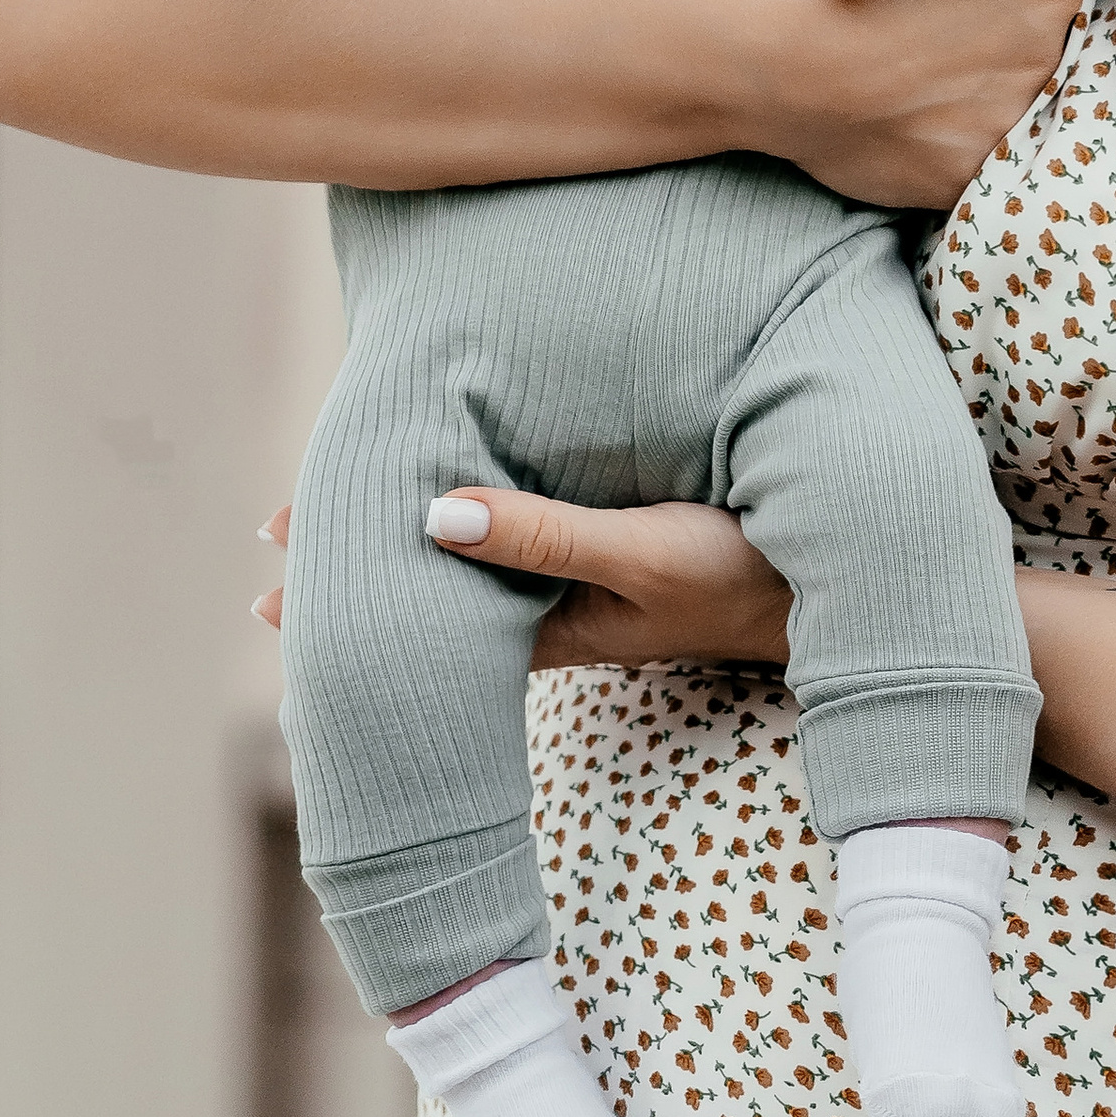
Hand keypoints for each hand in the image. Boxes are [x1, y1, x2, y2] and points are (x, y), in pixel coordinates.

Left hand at [252, 494, 791, 669]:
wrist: (844, 599)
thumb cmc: (751, 577)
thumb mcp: (648, 556)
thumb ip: (546, 534)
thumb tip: (428, 515)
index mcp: (546, 622)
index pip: (420, 609)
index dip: (347, 587)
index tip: (271, 570)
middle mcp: (556, 608)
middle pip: (435, 588)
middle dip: (362, 561)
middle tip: (281, 535)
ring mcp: (589, 586)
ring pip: (476, 563)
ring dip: (415, 536)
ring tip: (346, 516)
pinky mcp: (623, 557)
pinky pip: (524, 539)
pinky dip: (477, 516)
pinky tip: (463, 494)